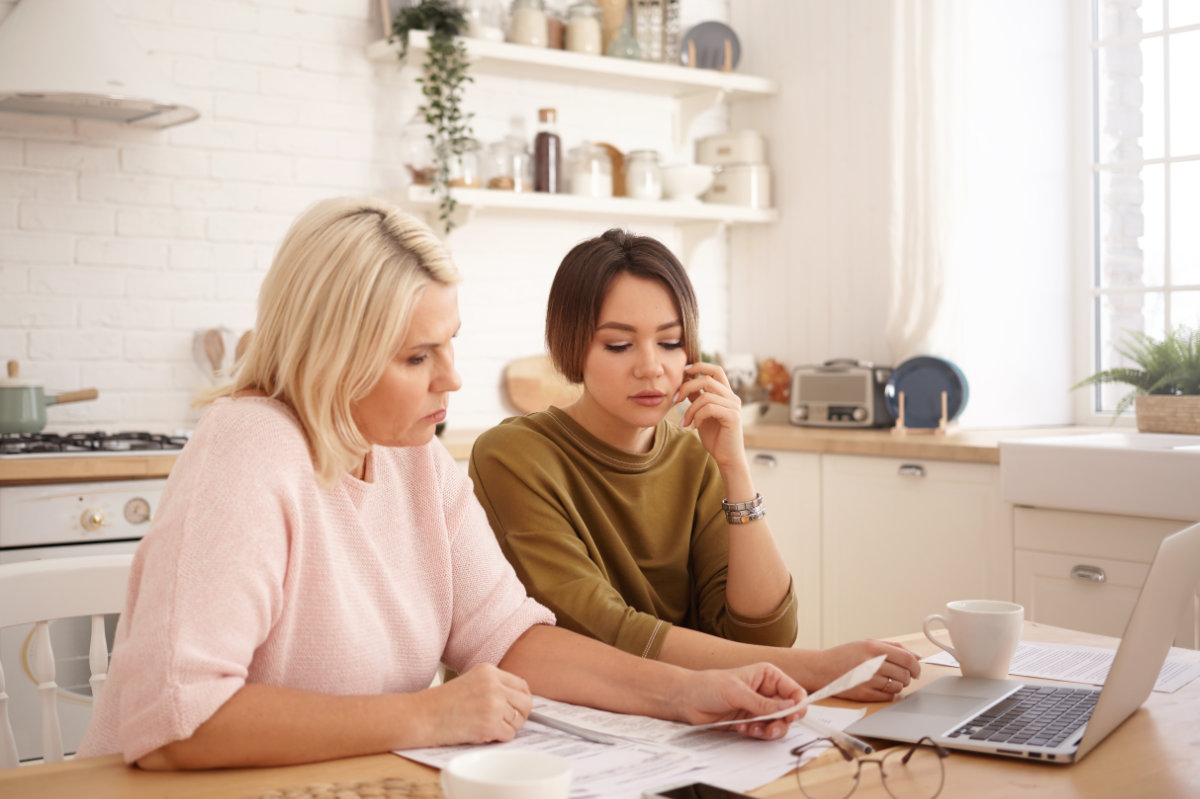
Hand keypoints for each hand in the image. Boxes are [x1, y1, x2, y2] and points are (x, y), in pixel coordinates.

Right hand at [416, 663, 531, 744]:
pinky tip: (482, 734)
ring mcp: (494, 704)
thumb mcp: (470, 682)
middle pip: (526, 703)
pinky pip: (509, 735)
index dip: (520, 701)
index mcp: (489, 671)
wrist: (421, 716)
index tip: (514, 709)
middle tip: (504, 722)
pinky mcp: (490, 724)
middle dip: (518, 716)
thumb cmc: (441, 703)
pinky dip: (498, 738)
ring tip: (486, 727)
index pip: (522, 686)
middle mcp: (494, 685)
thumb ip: (493, 686)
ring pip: (519, 721)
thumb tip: (518, 702)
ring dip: (506, 728)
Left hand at [671, 663, 806, 739]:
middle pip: (789, 712)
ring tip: (751, 729)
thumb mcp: (738, 692)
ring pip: (778, 725)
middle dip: (782, 722)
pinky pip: (763, 732)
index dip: (798, 705)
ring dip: (767, 730)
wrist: (688, 700)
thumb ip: (763, 703)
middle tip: (770, 728)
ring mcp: (759, 708)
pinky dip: (756, 734)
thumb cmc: (709, 686)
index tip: (791, 716)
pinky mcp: (751, 722)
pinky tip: (741, 728)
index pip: (794, 691)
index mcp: (768, 676)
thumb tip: (789, 708)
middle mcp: (767, 692)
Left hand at [677, 362, 744, 469]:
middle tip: (675, 400)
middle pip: (708, 379)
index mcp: (726, 394)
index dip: (700, 366)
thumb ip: (697, 399)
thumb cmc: (715, 437)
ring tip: (685, 421)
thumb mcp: (701, 414)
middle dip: (687, 387)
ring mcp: (734, 406)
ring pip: (706, 396)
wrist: (727, 458)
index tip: (684, 371)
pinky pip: (709, 408)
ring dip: (690, 409)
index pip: (715, 370)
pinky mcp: (733, 417)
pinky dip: (697, 416)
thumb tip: (685, 383)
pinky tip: (694, 426)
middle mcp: (732, 397)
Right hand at [811, 641, 921, 701]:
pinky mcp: (863, 694)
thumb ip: (893, 647)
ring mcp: (867, 679)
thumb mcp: (866, 644)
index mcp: (873, 648)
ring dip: (898, 685)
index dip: (916, 666)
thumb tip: (916, 656)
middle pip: (904, 674)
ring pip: (898, 686)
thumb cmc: (844, 655)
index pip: (907, 659)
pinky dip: (888, 693)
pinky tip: (879, 687)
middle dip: (907, 677)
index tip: (916, 670)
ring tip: (887, 680)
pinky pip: (888, 696)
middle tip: (901, 675)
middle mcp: (871, 663)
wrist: (821, 668)